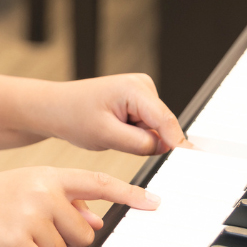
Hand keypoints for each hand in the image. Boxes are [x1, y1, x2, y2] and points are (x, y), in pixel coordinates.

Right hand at [0, 167, 158, 246]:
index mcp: (47, 175)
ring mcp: (31, 215)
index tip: (156, 204)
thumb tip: (97, 221)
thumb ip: (61, 202)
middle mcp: (43, 191)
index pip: (98, 182)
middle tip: (32, 234)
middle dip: (64, 241)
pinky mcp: (18, 241)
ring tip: (15, 239)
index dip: (130, 194)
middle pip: (84, 233)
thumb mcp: (23, 191)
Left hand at [38, 73, 185, 155]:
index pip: (165, 120)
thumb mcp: (106, 135)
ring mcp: (142, 92)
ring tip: (111, 132)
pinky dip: (134, 134)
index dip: (178, 142)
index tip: (190, 161)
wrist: (56, 108)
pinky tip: (115, 129)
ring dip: (138, 138)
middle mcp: (143, 86)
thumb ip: (140, 143)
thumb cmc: (74, 116)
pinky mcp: (140, 102)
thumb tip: (166, 147)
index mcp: (134, 89)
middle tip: (116, 139)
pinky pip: (147, 127)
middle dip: (146, 140)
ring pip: (155, 128)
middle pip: (161, 125)